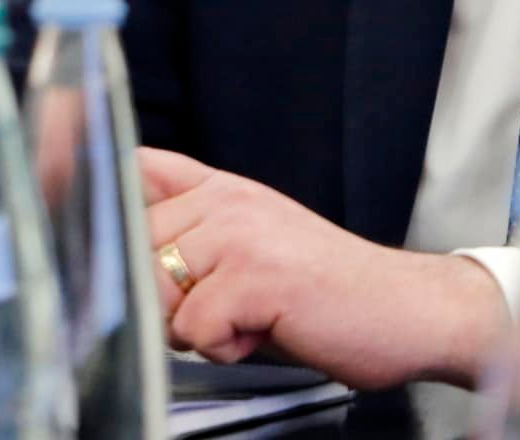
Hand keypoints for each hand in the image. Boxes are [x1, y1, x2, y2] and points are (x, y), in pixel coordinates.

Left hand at [139, 147, 507, 387]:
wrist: (405, 309)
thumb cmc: (328, 290)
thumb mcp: (252, 243)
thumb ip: (194, 229)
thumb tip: (119, 235)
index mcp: (226, 188)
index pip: (138, 171)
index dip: (114, 204)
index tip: (132, 234)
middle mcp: (230, 200)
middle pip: (134, 247)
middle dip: (165, 295)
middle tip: (226, 303)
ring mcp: (241, 234)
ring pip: (157, 292)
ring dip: (196, 325)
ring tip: (248, 317)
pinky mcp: (254, 276)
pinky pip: (192, 330)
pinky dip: (225, 349)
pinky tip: (266, 331)